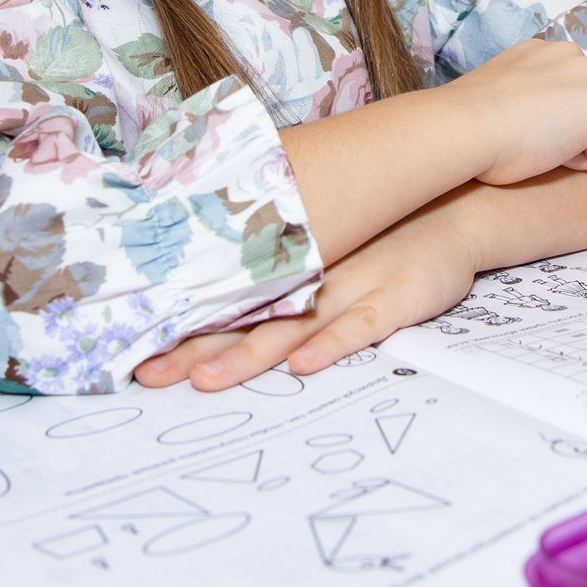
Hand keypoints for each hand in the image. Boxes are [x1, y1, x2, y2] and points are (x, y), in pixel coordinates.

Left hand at [133, 220, 485, 390]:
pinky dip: (331, 345)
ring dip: (247, 355)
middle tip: (147, 376)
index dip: (179, 323)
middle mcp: (311, 275)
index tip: (131, 345)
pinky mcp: (395, 297)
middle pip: (243, 318)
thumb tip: (215, 265)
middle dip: (193, 350)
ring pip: (291, 325)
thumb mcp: (326, 231)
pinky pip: (359, 325)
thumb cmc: (382, 227)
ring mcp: (351, 286)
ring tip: (205, 380)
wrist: (455, 206)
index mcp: (289, 262)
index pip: (224, 296)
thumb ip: (277, 251)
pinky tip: (303, 365)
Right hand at [447, 37, 586, 183]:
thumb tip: (530, 114)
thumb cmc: (470, 124)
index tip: (517, 128)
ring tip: (540, 144)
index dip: (544, 121)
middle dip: (566, 128)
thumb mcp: (500, 94)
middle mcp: (571, 54)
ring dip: (577, 142)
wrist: (466, 128)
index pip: (564, 92)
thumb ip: (524, 93)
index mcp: (540, 51)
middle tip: (529, 139)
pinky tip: (556, 154)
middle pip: (586, 108)